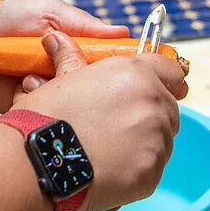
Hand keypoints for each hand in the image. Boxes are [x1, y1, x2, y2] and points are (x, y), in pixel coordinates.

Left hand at [0, 0, 128, 111]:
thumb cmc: (15, 19)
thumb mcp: (52, 12)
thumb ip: (84, 24)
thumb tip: (123, 32)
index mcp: (83, 55)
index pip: (112, 71)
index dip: (117, 71)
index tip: (114, 67)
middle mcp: (71, 79)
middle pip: (95, 94)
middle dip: (78, 79)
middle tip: (59, 65)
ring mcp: (51, 97)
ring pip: (67, 107)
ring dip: (49, 88)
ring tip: (28, 73)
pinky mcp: (30, 111)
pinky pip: (40, 115)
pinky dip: (30, 99)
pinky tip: (17, 84)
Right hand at [11, 32, 186, 210]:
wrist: (36, 162)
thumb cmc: (45, 118)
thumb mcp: (61, 81)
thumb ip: (71, 59)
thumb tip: (56, 38)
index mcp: (136, 73)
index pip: (172, 71)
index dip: (161, 81)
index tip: (150, 93)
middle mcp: (154, 102)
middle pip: (167, 108)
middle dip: (147, 116)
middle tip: (115, 127)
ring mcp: (156, 139)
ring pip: (161, 141)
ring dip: (141, 145)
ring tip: (105, 151)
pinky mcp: (152, 172)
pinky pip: (151, 169)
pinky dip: (135, 171)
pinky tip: (106, 169)